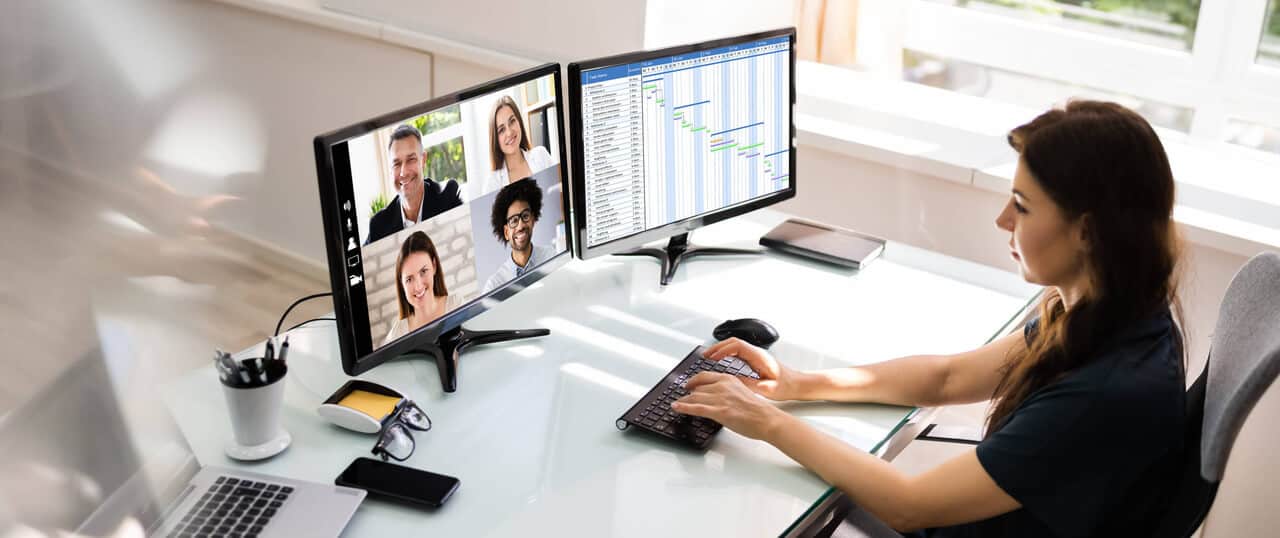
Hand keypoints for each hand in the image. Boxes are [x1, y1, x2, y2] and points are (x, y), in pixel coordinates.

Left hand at [672, 372, 786, 440]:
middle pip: (697, 388)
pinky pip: (696, 408)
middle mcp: (722, 386)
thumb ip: (727, 391)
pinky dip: (683, 407)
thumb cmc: (757, 409)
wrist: (766, 419)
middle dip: (688, 394)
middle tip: (682, 398)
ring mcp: (720, 398)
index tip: (688, 384)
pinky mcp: (719, 411)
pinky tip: (676, 407)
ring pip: (694, 397)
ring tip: (676, 404)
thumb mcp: (741, 392)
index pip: (704, 376)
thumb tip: (716, 395)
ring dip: (683, 401)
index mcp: (728, 379)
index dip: (693, 380)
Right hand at [703, 338, 803, 400]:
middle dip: (717, 347)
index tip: (711, 357)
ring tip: (709, 357)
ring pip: (735, 346)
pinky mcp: (756, 360)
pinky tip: (721, 361)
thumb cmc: (787, 386)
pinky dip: (727, 354)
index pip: (737, 345)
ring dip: (721, 350)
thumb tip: (732, 381)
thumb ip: (749, 384)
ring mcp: (756, 355)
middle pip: (733, 343)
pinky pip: (738, 352)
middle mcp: (757, 353)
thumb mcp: (766, 389)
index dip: (722, 350)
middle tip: (705, 356)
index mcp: (759, 357)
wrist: (798, 384)